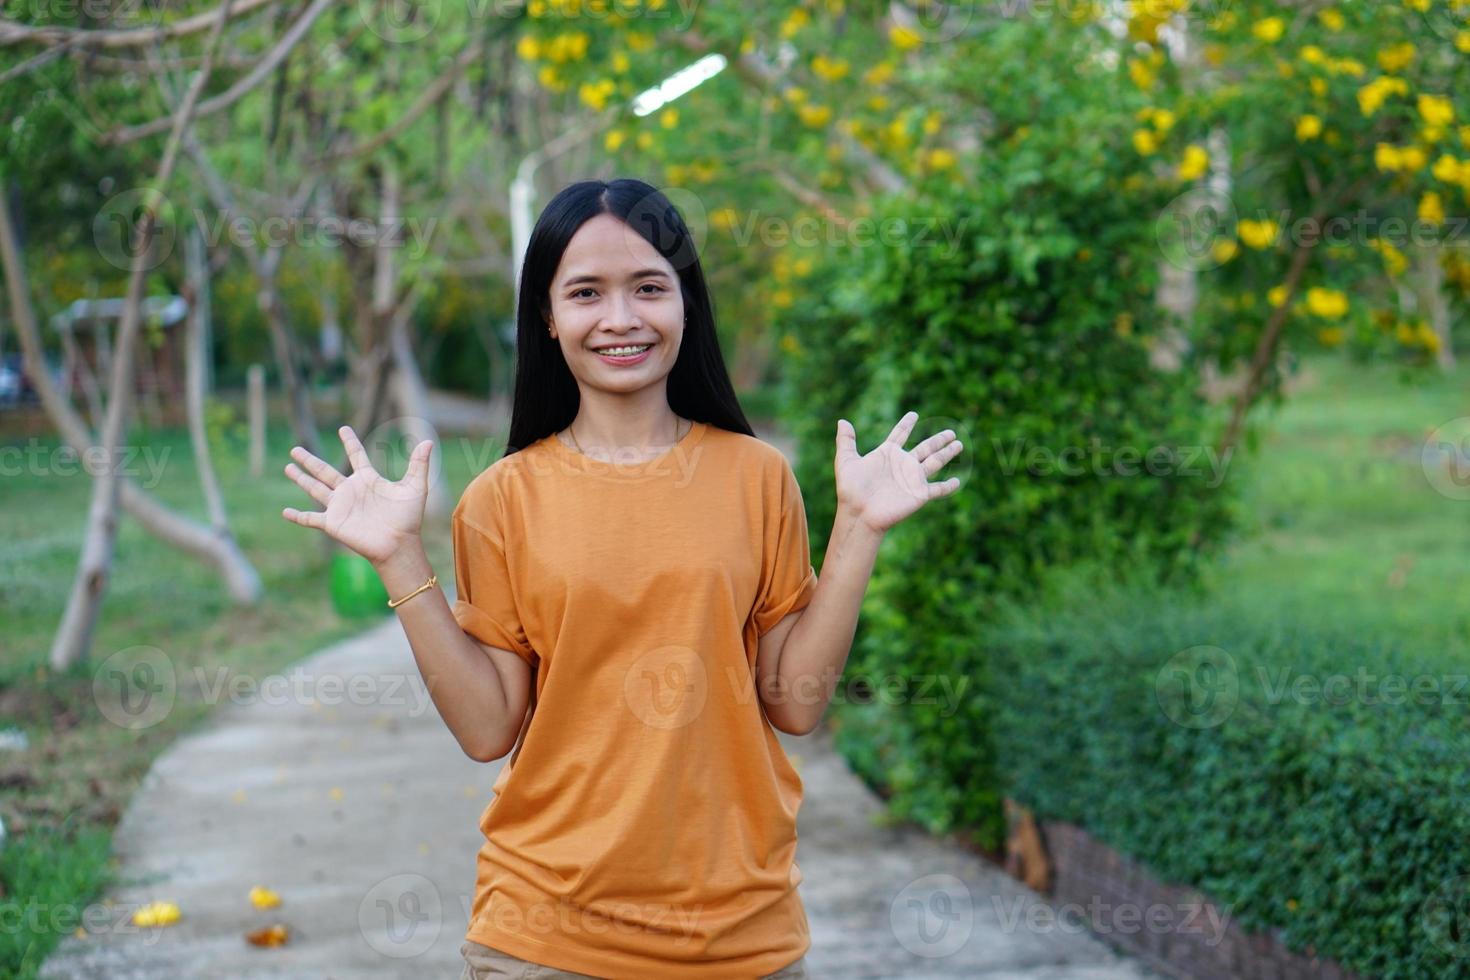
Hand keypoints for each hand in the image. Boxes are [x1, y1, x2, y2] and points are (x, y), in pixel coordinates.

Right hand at [281, 425, 432, 565]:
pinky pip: (311, 518)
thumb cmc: (408, 518)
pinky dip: (297, 516)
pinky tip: (285, 512)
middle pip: (325, 471)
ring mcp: (340, 507)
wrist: (398, 544)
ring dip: (301, 479)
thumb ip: (419, 464)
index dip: (350, 442)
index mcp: (368, 480)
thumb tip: (429, 441)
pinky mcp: (333, 523)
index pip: (356, 456)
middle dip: (309, 460)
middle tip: (294, 449)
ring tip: (287, 467)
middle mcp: (350, 491)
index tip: (343, 429)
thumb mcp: (414, 487)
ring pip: (314, 488)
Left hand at [834, 411, 963, 532]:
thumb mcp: (846, 461)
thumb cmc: (850, 489)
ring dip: (947, 453)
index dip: (906, 425)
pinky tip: (957, 481)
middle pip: (925, 448)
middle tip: (951, 431)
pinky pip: (937, 489)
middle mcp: (902, 465)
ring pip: (935, 462)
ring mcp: (912, 479)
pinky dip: (948, 486)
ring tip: (959, 444)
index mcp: (887, 454)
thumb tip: (842, 421)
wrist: (859, 512)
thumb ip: (846, 440)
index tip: (913, 415)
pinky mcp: (919, 494)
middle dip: (938, 440)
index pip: (900, 435)